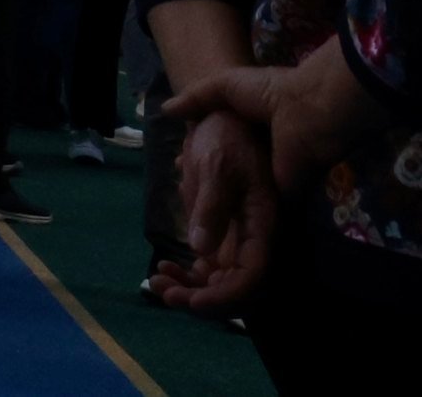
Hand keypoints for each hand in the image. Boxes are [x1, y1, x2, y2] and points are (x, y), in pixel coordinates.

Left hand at [146, 106, 278, 313]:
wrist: (223, 119)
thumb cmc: (226, 137)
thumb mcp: (217, 165)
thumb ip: (212, 206)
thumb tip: (201, 249)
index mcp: (264, 226)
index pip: (253, 276)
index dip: (226, 296)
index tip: (193, 302)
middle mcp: (256, 241)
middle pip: (237, 288)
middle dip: (202, 300)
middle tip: (164, 293)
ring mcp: (239, 242)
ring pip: (221, 283)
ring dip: (191, 292)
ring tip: (157, 284)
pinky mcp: (223, 239)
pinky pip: (209, 270)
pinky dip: (188, 276)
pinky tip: (163, 268)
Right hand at [167, 40, 374, 208]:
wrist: (306, 113)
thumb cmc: (268, 94)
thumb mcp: (224, 85)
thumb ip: (196, 98)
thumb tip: (166, 111)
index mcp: (248, 125)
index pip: (220, 143)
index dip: (200, 151)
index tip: (179, 163)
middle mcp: (259, 152)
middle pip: (229, 170)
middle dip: (207, 180)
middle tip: (181, 189)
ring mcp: (270, 175)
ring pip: (240, 193)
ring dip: (221, 201)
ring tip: (189, 208)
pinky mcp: (281, 195)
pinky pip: (259, 212)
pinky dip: (242, 220)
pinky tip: (216, 224)